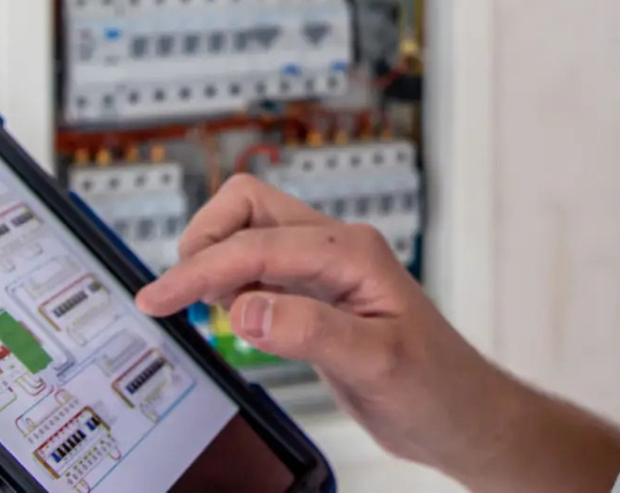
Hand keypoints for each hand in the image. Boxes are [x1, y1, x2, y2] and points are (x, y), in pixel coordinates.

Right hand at [135, 175, 539, 486]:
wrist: (460, 413)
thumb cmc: (435, 385)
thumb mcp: (374, 363)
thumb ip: (310, 332)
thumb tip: (245, 308)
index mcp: (353, 252)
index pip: (257, 245)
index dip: (201, 270)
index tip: (159, 299)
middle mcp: (337, 249)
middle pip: (249, 207)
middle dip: (204, 241)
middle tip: (174, 296)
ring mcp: (326, 269)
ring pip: (251, 233)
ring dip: (215, 260)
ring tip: (197, 309)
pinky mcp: (316, 295)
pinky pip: (260, 269)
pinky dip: (230, 284)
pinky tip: (224, 316)